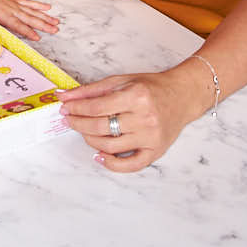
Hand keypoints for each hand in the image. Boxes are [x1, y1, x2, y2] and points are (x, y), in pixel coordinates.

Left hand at [0, 0, 58, 40]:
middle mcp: (12, 9)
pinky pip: (28, 3)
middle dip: (43, 25)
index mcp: (4, 15)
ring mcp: (14, 4)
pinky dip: (38, 5)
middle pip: (30, 18)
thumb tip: (6, 35)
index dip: (28, 32)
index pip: (19, 26)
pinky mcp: (14, 1)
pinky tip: (47, 7)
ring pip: (32, 11)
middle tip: (55, 30)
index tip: (38, 38)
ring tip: (56, 22)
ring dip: (45, 17)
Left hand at [57, 66, 201, 172]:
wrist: (182, 96)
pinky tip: (99, 155)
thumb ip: (92, 90)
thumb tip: (65, 96)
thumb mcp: (122, 81)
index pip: (97, 107)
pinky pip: (130, 165)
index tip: (65, 108)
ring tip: (83, 132)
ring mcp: (151, 137)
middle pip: (101, 127)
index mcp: (136, 96)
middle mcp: (145, 118)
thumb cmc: (152, 87)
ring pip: (111, 146)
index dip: (76, 108)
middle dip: (78, 123)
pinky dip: (112, 164)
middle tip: (69, 119)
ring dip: (90, 140)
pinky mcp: (156, 151)